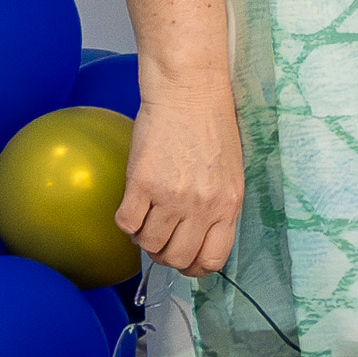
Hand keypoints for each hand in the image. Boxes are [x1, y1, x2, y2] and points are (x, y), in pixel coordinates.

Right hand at [115, 74, 244, 279]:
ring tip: (146, 217)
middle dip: (166, 254)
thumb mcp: (230, 172)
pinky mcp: (142, 183)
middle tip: (160, 237)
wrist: (189, 89)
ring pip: (149, 245)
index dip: (196, 267)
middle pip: (178, 259)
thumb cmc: (211, 124)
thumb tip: (201, 236)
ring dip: (144, 237)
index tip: (185, 259)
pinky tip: (133, 206)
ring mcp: (172, 196)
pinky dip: (126, 222)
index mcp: (229, 205)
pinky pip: (126, 224)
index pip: (213, 259)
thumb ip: (219, 206)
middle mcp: (203, 206)